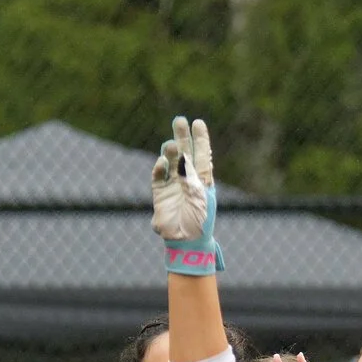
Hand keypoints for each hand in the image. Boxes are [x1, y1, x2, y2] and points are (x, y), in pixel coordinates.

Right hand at [151, 115, 212, 241]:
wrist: (186, 241)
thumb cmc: (200, 220)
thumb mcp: (200, 195)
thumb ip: (191, 176)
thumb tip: (181, 158)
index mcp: (203, 179)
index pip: (201, 154)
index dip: (200, 138)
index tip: (198, 123)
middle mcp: (187, 179)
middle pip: (184, 152)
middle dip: (182, 136)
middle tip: (179, 120)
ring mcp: (173, 184)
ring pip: (170, 160)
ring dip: (170, 151)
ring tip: (172, 146)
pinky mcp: (160, 192)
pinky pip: (158, 175)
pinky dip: (160, 167)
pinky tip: (162, 163)